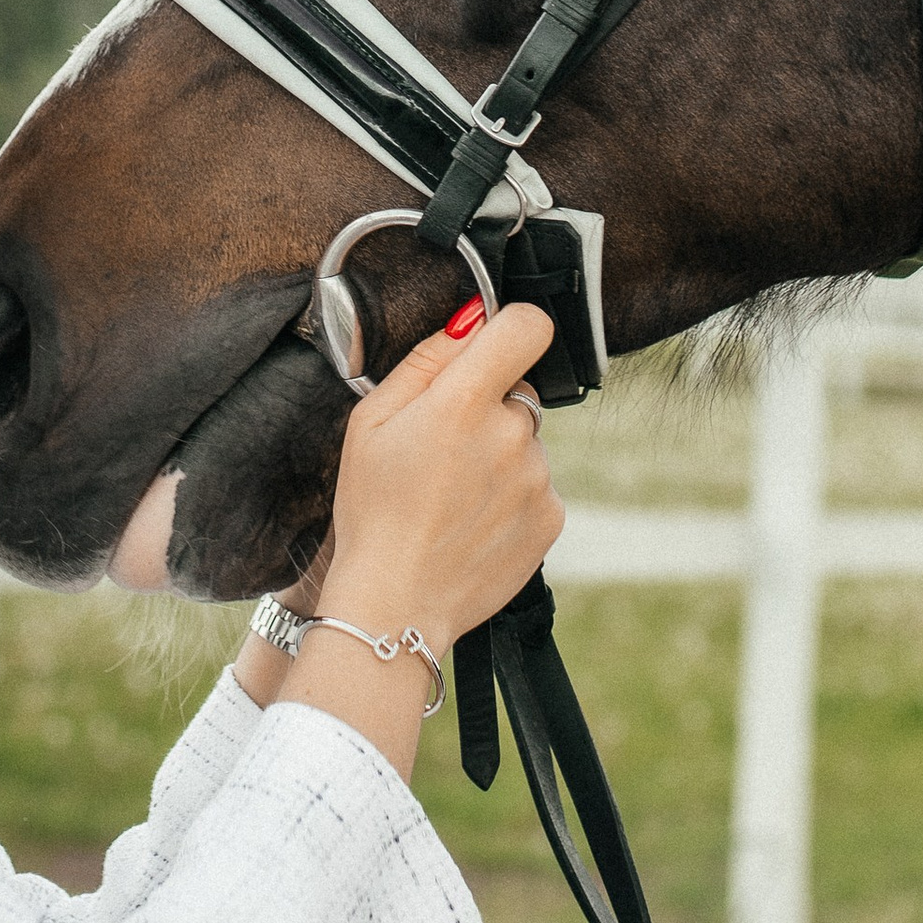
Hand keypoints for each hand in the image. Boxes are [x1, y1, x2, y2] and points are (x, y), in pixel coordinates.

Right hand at [324, 298, 563, 658]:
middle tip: (442, 451)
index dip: (509, 329)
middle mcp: (512, 434)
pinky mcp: (551, 516)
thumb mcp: (370, 422)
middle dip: (487, 407)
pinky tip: (472, 521)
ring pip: (525, 441)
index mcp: (464, 401)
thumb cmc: (373, 510)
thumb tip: (471, 320)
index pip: (527, 326)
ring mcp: (537, 477)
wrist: (396, 603)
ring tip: (452, 498)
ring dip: (498, 456)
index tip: (489, 350)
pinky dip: (511, 496)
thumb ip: (425, 360)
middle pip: (519, 390)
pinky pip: (537, 484)